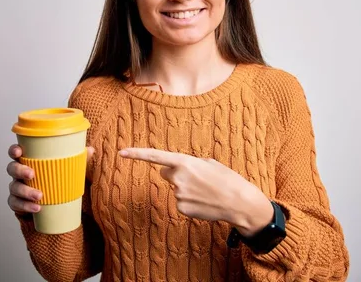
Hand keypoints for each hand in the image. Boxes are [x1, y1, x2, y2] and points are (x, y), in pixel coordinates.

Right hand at [6, 144, 95, 214]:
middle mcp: (19, 174)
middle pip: (12, 169)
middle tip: (32, 174)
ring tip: (39, 196)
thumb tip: (91, 149)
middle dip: (20, 170)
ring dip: (25, 191)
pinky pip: (16, 204)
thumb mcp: (67, 168)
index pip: (16, 152)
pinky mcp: (18, 203)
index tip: (19, 151)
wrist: (52, 204)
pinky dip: (25, 206)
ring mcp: (17, 188)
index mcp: (29, 161)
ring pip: (14, 188)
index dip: (14, 150)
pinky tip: (36, 208)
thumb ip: (78, 158)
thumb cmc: (56, 180)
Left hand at [119, 148, 272, 235]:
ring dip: (187, 189)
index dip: (137, 154)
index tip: (121, 152)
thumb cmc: (227, 179)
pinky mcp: (181, 209)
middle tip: (196, 178)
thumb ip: (189, 164)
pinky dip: (190, 201)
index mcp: (184, 162)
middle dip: (176, 174)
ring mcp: (178, 195)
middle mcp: (177, 178)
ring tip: (206, 191)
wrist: (239, 202)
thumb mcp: (209, 163)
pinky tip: (204, 202)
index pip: (155, 156)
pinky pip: (181, 202)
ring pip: (176, 189)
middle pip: (166, 173)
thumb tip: (177, 171)